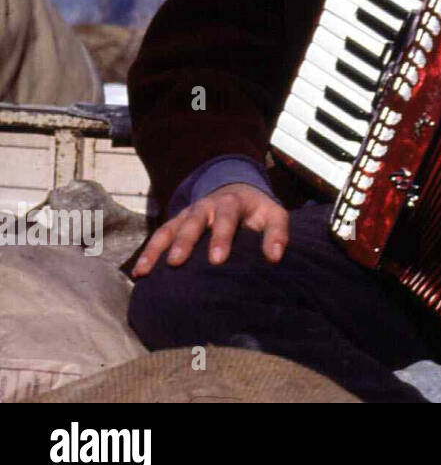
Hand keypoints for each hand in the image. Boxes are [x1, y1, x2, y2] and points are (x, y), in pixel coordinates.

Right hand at [131, 182, 288, 277]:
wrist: (237, 191)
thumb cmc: (257, 211)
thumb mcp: (274, 215)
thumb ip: (277, 233)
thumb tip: (275, 257)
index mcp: (232, 203)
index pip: (226, 218)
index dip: (221, 238)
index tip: (217, 260)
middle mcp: (206, 206)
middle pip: (193, 222)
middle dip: (185, 241)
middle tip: (177, 262)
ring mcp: (188, 215)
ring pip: (170, 228)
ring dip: (157, 248)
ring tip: (146, 270)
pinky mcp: (176, 224)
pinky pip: (159, 237)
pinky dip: (148, 253)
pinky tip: (138, 273)